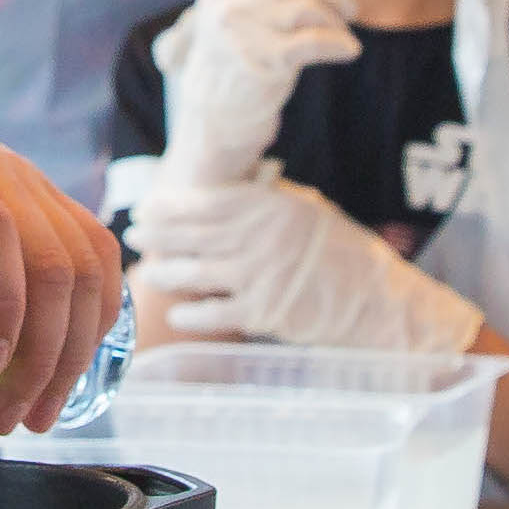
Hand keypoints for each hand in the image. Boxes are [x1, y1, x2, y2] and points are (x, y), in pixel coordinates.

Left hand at [0, 62, 128, 432]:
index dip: (0, 299)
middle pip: (52, 257)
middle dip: (44, 355)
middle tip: (7, 420)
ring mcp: (23, 173)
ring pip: (87, 258)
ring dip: (75, 345)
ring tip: (40, 409)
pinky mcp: (39, 190)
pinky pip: (95, 246)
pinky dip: (98, 309)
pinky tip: (76, 359)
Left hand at [132, 176, 487, 356]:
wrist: (373, 299)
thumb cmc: (339, 252)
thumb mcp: (305, 210)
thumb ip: (264, 202)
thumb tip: (221, 195)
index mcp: (270, 205)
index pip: (208, 201)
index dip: (172, 205)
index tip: (148, 207)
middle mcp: (260, 236)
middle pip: (195, 234)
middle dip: (160, 235)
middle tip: (135, 235)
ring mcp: (260, 274)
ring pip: (197, 271)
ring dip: (168, 271)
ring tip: (148, 272)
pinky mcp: (264, 311)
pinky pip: (215, 312)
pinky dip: (192, 312)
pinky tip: (177, 312)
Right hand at [157, 0, 357, 190]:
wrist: (217, 116)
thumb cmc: (236, 57)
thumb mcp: (239, 9)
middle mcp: (225, 6)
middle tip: (355, 3)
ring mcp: (241, 35)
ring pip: (305, 8)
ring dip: (336, 18)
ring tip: (347, 31)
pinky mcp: (261, 63)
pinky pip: (312, 42)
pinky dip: (337, 43)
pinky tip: (350, 50)